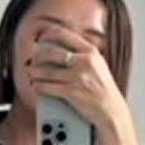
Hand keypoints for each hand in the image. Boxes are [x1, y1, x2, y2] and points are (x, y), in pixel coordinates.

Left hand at [27, 18, 130, 133]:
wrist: (111, 110)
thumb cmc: (103, 89)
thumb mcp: (98, 65)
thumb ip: (83, 55)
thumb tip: (63, 49)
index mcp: (90, 51)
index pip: (64, 34)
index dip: (48, 35)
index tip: (41, 38)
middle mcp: (84, 62)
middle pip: (52, 53)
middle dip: (39, 56)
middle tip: (34, 59)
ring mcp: (78, 77)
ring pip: (47, 71)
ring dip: (36, 72)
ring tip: (33, 73)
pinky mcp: (72, 92)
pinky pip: (48, 87)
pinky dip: (39, 86)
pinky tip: (36, 85)